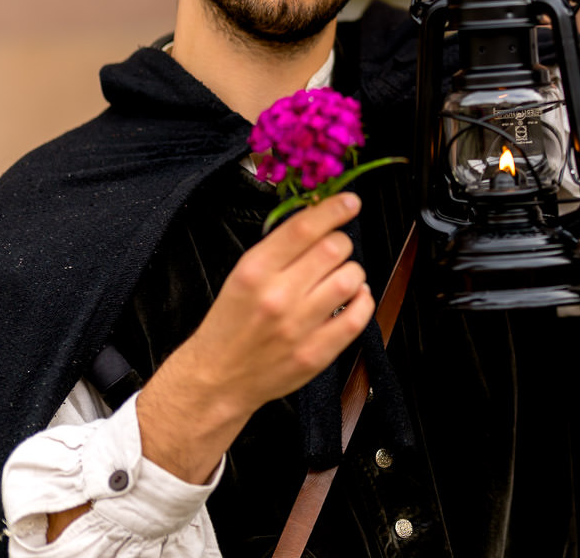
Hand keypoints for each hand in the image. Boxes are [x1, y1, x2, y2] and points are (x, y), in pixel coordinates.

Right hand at [135, 192, 374, 482]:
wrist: (217, 378)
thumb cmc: (230, 324)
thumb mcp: (242, 276)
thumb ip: (279, 249)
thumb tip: (321, 220)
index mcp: (254, 271)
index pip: (303, 228)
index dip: (333, 209)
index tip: (349, 202)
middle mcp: (278, 297)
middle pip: (334, 249)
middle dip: (341, 243)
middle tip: (334, 251)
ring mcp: (299, 327)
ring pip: (351, 278)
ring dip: (351, 272)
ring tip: (338, 279)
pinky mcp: (317, 353)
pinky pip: (359, 316)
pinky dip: (362, 301)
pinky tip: (350, 299)